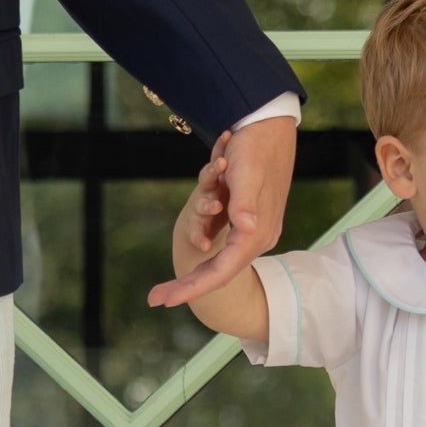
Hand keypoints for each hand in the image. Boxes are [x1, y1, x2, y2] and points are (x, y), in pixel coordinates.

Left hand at [149, 115, 294, 308]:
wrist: (271, 126)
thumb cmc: (256, 148)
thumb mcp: (247, 174)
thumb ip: (244, 205)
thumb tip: (246, 230)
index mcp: (255, 233)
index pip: (223, 271)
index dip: (195, 288)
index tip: (167, 300)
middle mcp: (255, 237)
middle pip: (218, 272)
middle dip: (187, 287)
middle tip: (154, 299)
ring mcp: (252, 230)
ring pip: (218, 260)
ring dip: (193, 274)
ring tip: (165, 288)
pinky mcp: (247, 219)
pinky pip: (222, 243)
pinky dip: (202, 250)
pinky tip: (188, 256)